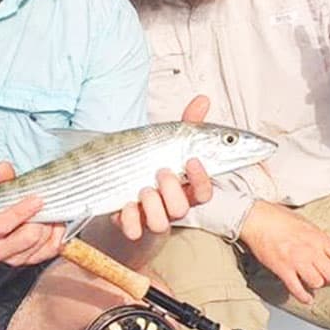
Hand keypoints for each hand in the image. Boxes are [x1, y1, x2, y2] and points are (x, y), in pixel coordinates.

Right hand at [0, 161, 66, 266]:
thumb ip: (0, 181)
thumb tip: (4, 168)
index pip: (2, 225)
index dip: (21, 211)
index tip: (36, 199)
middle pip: (28, 236)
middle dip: (40, 218)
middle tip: (43, 203)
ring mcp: (16, 259)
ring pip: (43, 242)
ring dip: (50, 223)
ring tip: (47, 210)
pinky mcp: (31, 261)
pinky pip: (53, 248)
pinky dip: (58, 233)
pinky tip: (53, 222)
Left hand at [114, 95, 215, 240]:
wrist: (127, 186)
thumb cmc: (154, 163)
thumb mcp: (170, 143)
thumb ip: (188, 124)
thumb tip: (202, 99)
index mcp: (186, 189)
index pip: (204, 192)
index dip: (201, 179)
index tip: (191, 161)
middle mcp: (171, 206)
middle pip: (181, 209)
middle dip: (171, 190)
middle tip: (160, 172)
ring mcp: (151, 216)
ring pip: (160, 223)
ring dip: (152, 204)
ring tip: (142, 188)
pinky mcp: (131, 223)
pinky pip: (133, 230)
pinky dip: (129, 219)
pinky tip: (125, 204)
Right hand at [237, 200, 329, 303]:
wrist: (256, 218)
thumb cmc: (278, 217)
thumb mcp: (306, 223)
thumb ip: (318, 238)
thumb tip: (327, 249)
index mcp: (318, 237)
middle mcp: (310, 250)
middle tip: (325, 274)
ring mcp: (297, 261)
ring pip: (317, 283)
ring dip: (316, 283)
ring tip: (311, 279)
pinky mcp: (283, 270)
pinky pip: (298, 289)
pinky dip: (304, 297)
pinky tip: (306, 298)